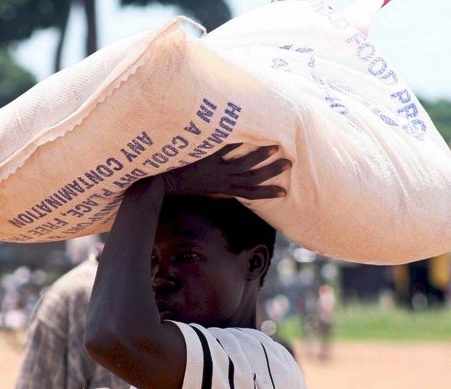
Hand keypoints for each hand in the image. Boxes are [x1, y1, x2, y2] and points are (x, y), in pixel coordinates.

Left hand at [160, 144, 290, 199]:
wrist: (161, 183)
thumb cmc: (184, 186)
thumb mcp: (205, 192)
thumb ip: (220, 191)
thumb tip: (232, 191)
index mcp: (223, 189)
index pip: (250, 193)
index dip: (267, 193)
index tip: (284, 191)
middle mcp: (222, 180)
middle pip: (252, 177)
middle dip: (272, 171)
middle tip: (289, 163)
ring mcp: (214, 168)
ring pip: (242, 164)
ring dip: (260, 155)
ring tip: (274, 146)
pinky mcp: (204, 157)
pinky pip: (222, 149)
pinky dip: (234, 141)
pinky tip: (245, 133)